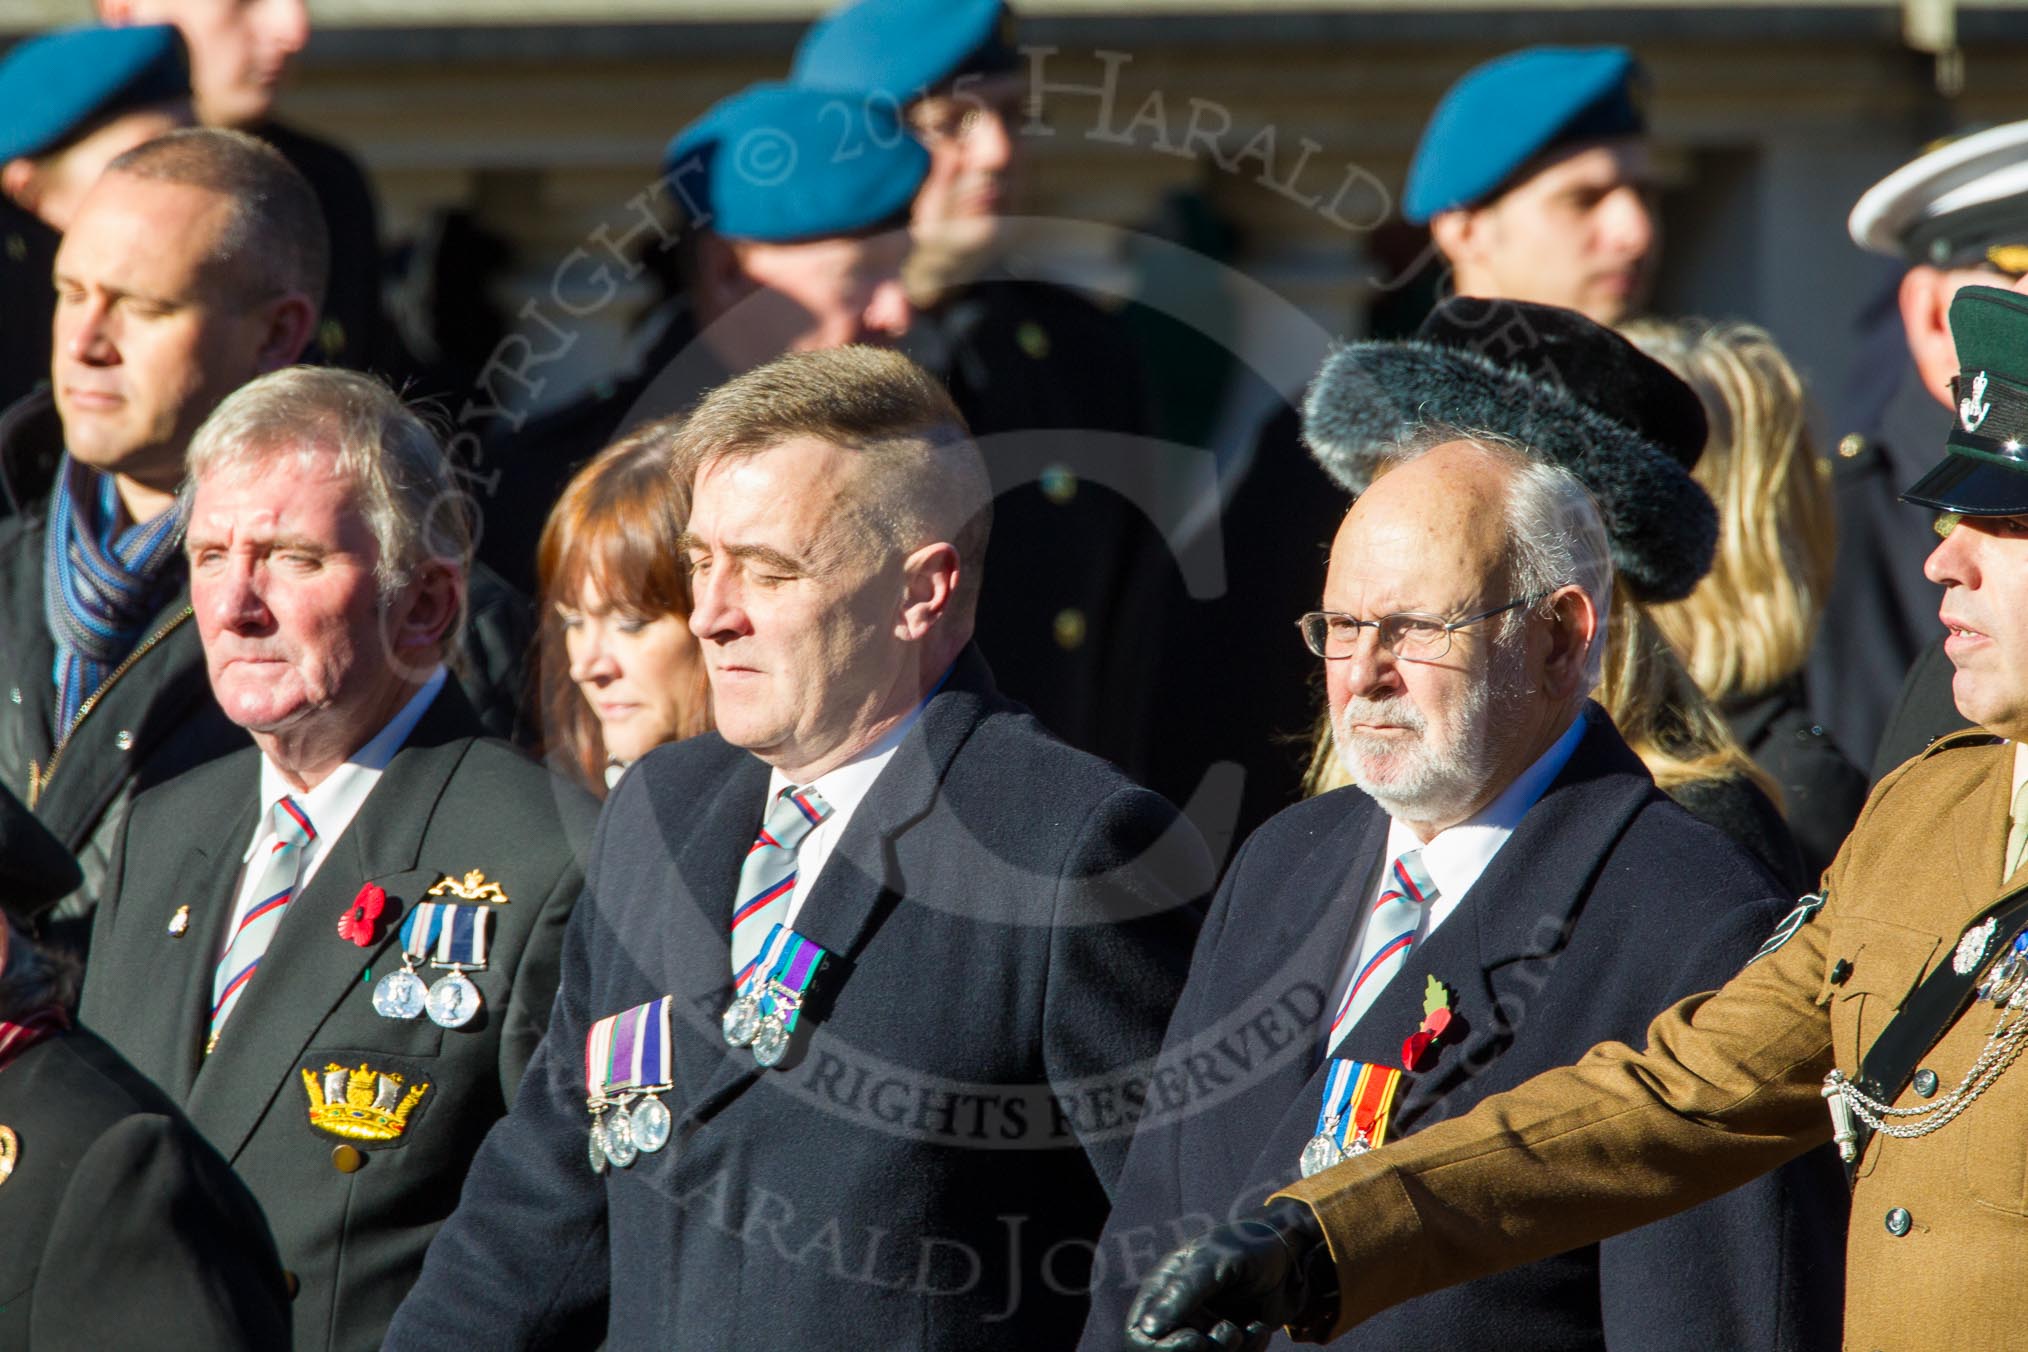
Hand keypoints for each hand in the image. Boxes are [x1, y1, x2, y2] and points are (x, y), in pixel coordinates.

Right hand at [1123, 1198, 1334, 1350]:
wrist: (1289, 1251)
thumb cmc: (1245, 1244)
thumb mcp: (1213, 1261)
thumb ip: (1182, 1292)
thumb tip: (1147, 1329)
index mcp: (1162, 1290)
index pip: (1140, 1335)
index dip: (1163, 1348)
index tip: (1196, 1339)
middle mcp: (1180, 1314)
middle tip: (1229, 1333)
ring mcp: (1205, 1329)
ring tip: (1245, 1329)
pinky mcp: (1231, 1342)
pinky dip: (1250, 1350)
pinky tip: (1259, 1327)